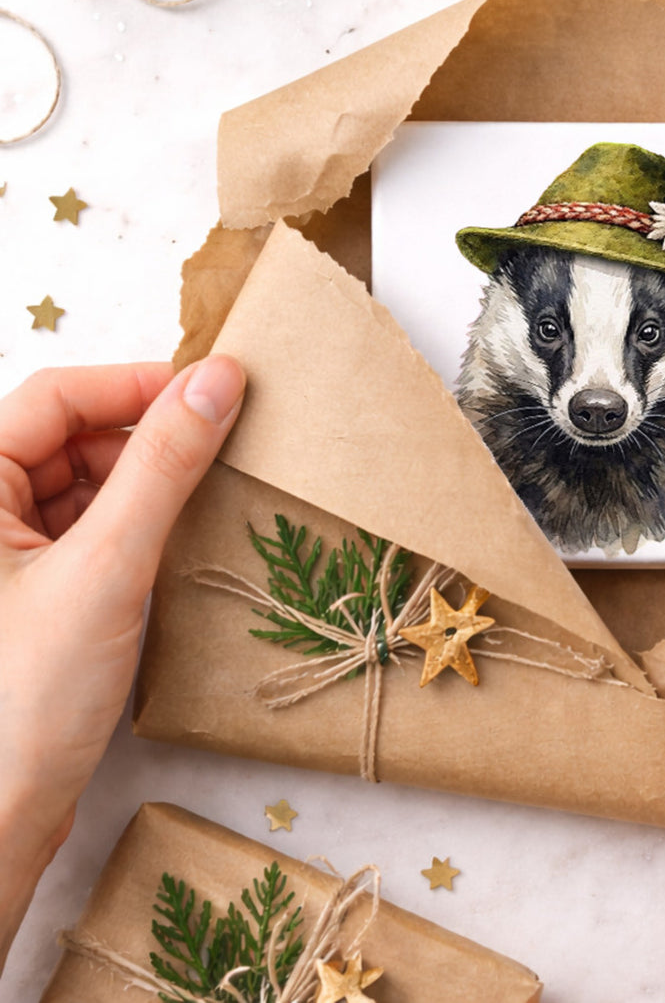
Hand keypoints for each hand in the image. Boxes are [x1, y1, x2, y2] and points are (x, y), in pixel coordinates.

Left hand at [0, 358, 244, 970]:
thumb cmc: (23, 700)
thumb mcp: (107, 567)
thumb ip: (164, 466)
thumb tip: (218, 380)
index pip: (54, 397)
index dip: (135, 384)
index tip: (216, 389)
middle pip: (70, 436)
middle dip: (147, 433)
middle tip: (226, 440)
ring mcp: (6, 556)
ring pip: (86, 483)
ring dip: (148, 480)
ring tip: (212, 490)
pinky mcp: (35, 593)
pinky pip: (92, 529)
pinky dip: (139, 523)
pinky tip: (181, 538)